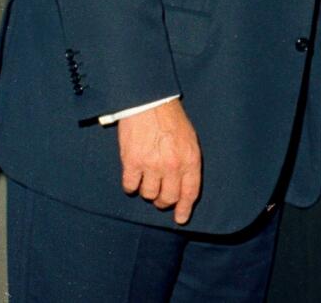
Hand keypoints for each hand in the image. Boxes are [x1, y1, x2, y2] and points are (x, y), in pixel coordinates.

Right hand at [117, 98, 200, 224]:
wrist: (149, 102)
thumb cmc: (170, 119)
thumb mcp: (189, 139)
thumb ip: (187, 162)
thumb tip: (183, 184)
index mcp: (190, 159)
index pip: (189, 192)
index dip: (184, 208)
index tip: (180, 219)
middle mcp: (172, 165)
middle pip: (167, 198)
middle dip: (163, 201)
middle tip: (159, 198)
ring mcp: (152, 165)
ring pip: (148, 194)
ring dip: (147, 191)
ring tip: (147, 180)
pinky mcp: (132, 162)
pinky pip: (130, 186)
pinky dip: (131, 185)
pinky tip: (133, 177)